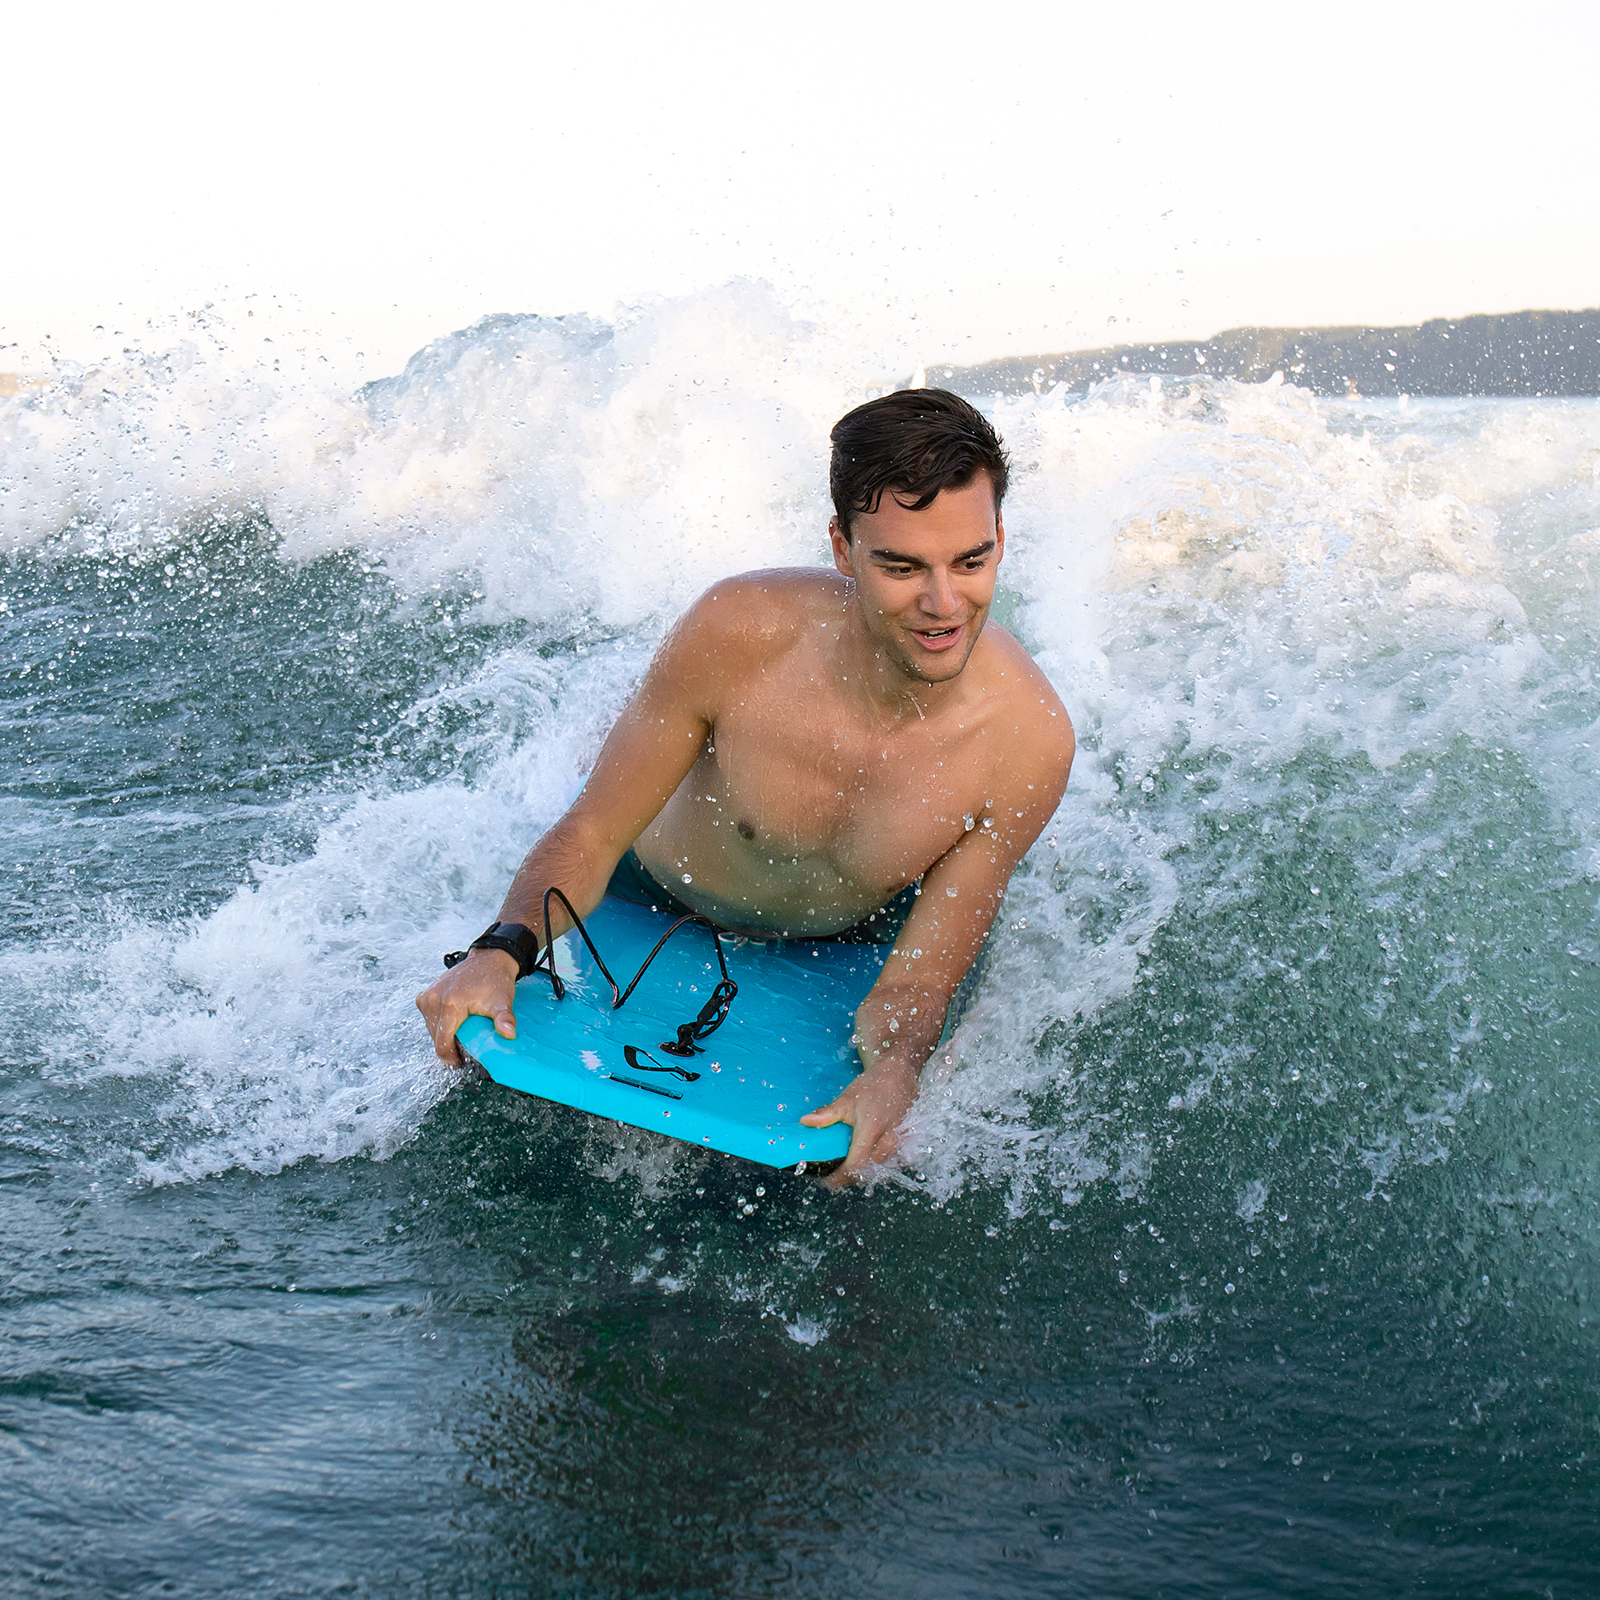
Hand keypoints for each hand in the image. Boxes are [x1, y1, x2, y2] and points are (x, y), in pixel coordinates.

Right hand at [415, 947, 518, 1066]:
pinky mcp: (425, 994)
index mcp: (450, 1004)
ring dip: (442, 1035)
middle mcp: (434, 999)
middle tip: (463, 1050)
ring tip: (458, 1036)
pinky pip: (428, 1017)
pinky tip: (452, 1023)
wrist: (488, 960)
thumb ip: (505, 1019)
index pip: (442, 1042)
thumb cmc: (495, 981)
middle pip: (435, 1037)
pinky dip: (438, 1024)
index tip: (460, 1062)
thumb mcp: (502, 1002)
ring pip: (431, 1028)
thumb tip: (509, 1034)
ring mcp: (428, 996)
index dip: (450, 1057)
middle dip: (448, 1047)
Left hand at [800, 1061, 918, 1187]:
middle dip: (848, 1176)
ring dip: (861, 1170)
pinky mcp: (903, 1141)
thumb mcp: (846, 1099)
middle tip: (833, 1173)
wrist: (897, 1076)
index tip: (827, 1179)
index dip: (840, 1177)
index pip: (855, 1166)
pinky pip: (887, 1159)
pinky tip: (863, 1155)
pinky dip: (873, 1162)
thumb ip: (827, 1114)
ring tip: (845, 1165)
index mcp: (872, 1131)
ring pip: (878, 1166)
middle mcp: (888, 1140)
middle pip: (867, 1170)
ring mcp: (898, 1142)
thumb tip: (805, 1121)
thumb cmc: (873, 1086)